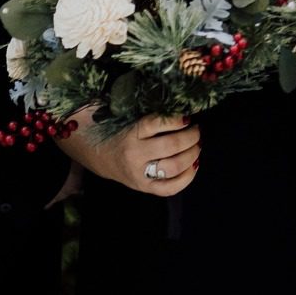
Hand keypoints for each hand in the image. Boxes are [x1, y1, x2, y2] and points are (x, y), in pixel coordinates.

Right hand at [61, 112, 199, 195]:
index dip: (176, 119)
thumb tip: (180, 106)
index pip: (156, 124)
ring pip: (173, 167)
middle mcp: (134, 155)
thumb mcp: (129, 119)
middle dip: (190, 137)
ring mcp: (139, 174)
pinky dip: (187, 177)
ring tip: (197, 145)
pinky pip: (170, 188)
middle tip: (197, 131)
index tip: (187, 117)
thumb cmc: (120, 132)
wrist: (98, 156)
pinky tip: (194, 165)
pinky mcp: (144, 188)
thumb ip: (151, 114)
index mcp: (130, 134)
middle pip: (170, 146)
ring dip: (192, 155)